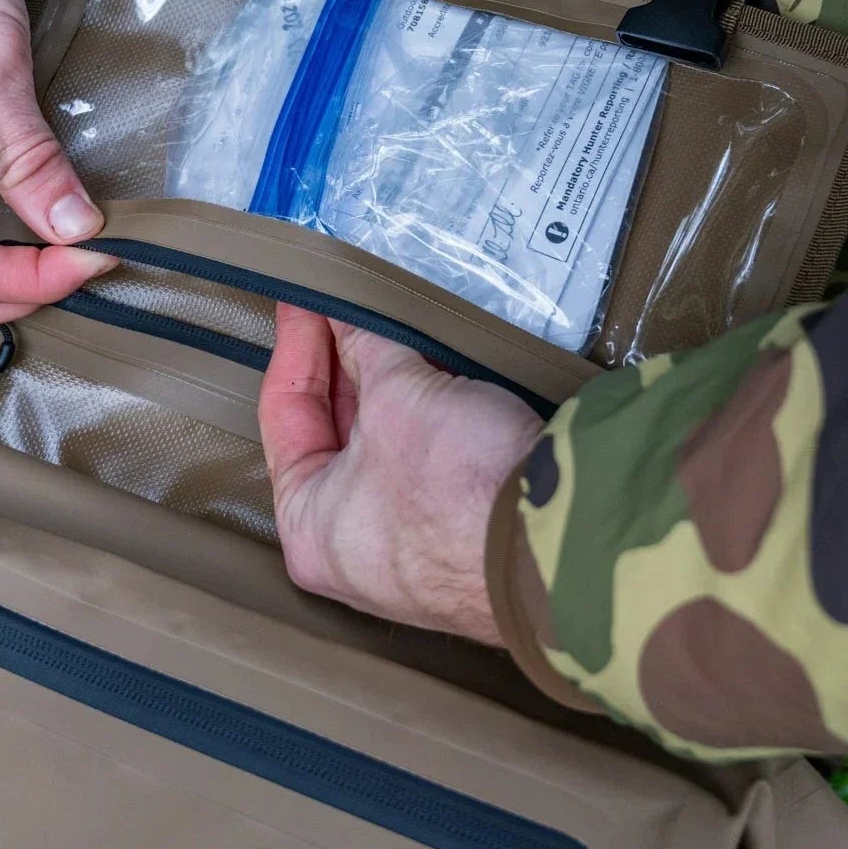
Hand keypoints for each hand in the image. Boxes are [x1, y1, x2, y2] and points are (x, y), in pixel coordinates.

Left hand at [258, 305, 541, 644]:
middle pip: (335, 429)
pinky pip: (428, 461)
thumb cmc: (463, 494)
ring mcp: (411, 548)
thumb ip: (368, 346)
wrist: (562, 546)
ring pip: (386, 442)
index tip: (306, 300)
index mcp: (310, 529)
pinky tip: (439, 369)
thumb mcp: (398, 395)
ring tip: (396, 326)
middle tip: (352, 304)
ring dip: (392, 383)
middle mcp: (352, 549)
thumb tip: (351, 316)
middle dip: (349, 362)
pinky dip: (429, 413)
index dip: (297, 344)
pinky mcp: (462, 534)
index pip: (285, 414)